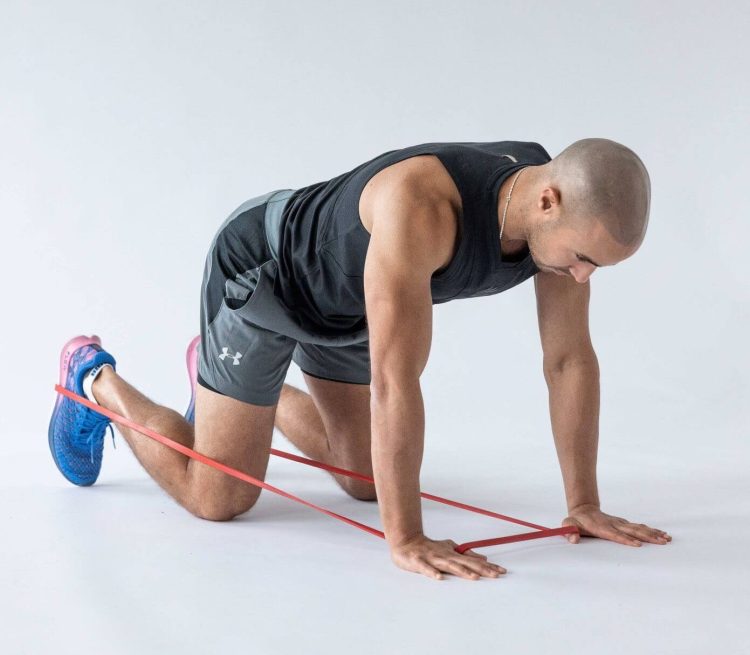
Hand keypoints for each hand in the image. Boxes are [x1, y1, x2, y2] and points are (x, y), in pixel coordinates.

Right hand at [390, 534, 505, 580]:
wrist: (406, 541)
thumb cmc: (429, 547)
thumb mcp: (449, 549)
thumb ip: (466, 555)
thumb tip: (484, 559)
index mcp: (453, 554)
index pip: (473, 561)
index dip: (488, 566)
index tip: (502, 571)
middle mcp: (445, 556)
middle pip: (465, 563)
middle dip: (481, 569)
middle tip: (496, 575)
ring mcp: (432, 559)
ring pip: (448, 566)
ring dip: (461, 571)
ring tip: (474, 578)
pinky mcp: (418, 562)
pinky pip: (425, 569)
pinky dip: (432, 572)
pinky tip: (439, 578)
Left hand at [562, 504, 672, 545]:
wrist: (583, 509)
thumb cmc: (576, 521)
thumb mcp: (568, 525)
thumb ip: (570, 532)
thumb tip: (572, 539)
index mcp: (602, 528)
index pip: (616, 535)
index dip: (626, 540)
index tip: (638, 545)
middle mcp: (614, 525)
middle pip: (632, 531)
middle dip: (647, 537)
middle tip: (662, 542)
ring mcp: (620, 524)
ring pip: (638, 528)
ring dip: (653, 533)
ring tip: (666, 539)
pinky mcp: (624, 524)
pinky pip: (639, 527)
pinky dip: (651, 530)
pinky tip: (662, 533)